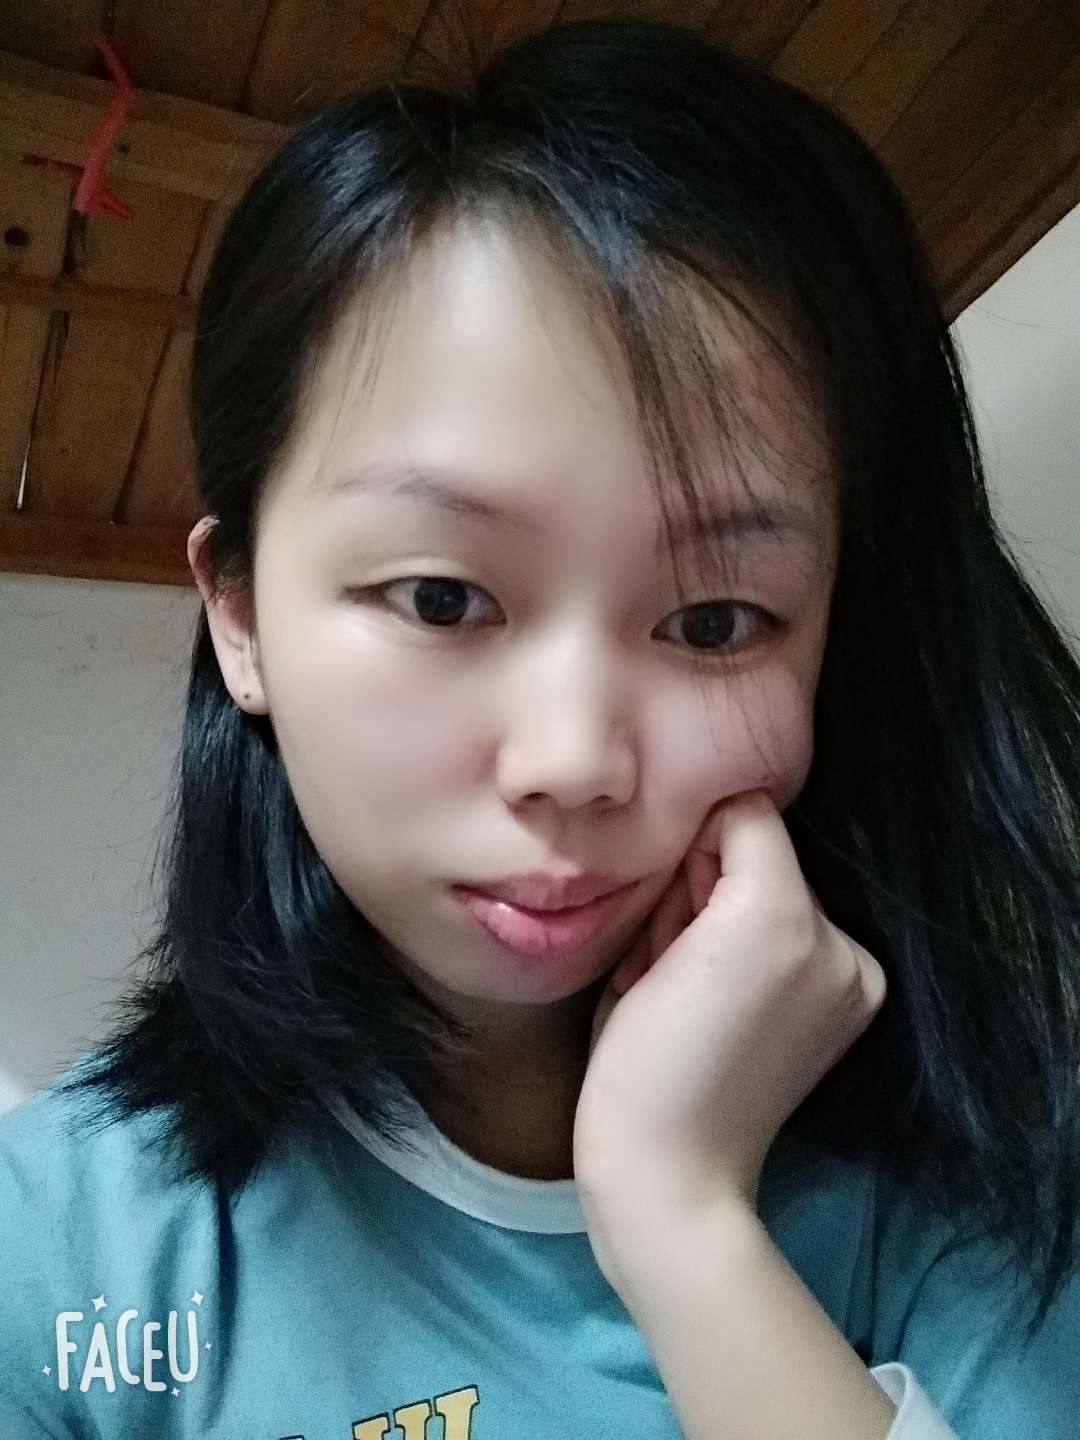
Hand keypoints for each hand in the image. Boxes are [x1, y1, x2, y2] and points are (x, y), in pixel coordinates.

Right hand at [574, 788, 886, 1241]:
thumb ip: (684, 875)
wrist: (677, 1177)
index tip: (668, 908)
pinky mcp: (861, 1001)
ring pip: (785, 894)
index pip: (741, 814)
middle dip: (715, 886)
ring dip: (742, 917)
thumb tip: (706, 841)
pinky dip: (771, 950)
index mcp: (775, 915)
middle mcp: (835, 939)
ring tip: (702, 984)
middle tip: (677, 959)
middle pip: (766, 856)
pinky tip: (736, 1002)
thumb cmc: (634, 1064)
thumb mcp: (638, 949)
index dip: (691, 850)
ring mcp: (857, 975)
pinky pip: (808, 935)